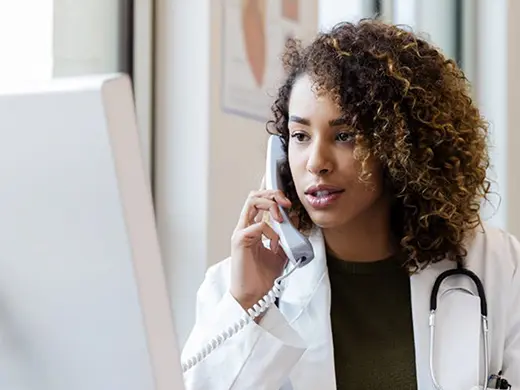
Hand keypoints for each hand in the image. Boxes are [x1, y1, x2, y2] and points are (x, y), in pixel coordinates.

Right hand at [229, 187, 290, 310]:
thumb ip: (287, 235)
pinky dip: (271, 232)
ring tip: (281, 217)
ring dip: (271, 205)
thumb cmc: (264, 276)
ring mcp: (241, 232)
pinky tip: (276, 244)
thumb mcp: (282, 251)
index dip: (271, 193)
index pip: (259, 201)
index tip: (288, 200)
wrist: (256, 295)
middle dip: (273, 194)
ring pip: (252, 202)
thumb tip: (296, 218)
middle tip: (287, 203)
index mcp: (253, 228)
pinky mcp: (240, 240)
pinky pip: (257, 226)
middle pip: (254, 195)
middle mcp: (245, 227)